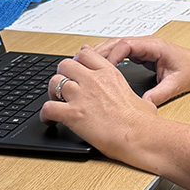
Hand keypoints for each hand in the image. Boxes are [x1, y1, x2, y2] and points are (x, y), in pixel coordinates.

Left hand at [40, 48, 155, 159]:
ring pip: (53, 82)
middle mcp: (94, 81)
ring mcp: (81, 96)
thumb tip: (140, 104)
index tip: (76, 69)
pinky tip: (50, 121)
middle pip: (65, 64)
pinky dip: (45, 115)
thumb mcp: (140, 99)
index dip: (77, 61)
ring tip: (56, 102)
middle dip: (62, 74)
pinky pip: (47, 108)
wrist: (139, 136)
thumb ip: (130, 96)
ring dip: (52, 92)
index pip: (86, 54)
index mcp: (110, 74)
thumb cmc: (143, 122)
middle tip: (64, 86)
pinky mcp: (72, 114)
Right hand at [85, 36, 189, 105]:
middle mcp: (146, 43)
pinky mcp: (140, 53)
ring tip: (83, 64)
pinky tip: (96, 67)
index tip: (102, 69)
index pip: (126, 45)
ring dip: (100, 54)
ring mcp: (142, 47)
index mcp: (154, 46)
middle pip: (116, 42)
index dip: (112, 56)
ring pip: (115, 45)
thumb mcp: (176, 84)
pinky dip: (107, 58)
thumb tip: (143, 105)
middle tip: (82, 64)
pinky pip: (120, 52)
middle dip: (99, 52)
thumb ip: (159, 94)